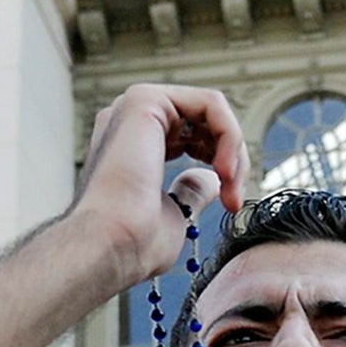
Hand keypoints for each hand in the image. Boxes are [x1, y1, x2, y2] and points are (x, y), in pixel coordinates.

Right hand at [71, 84, 248, 290]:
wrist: (110, 247)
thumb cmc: (135, 243)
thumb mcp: (176, 214)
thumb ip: (191, 190)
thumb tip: (211, 179)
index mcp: (134, 144)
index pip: (193, 138)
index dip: (221, 168)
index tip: (231, 206)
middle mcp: (131, 121)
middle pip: (205, 122)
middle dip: (233, 160)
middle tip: (235, 201)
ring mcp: (135, 107)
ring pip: (211, 110)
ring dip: (234, 151)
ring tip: (232, 190)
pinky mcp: (145, 99)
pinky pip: (210, 104)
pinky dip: (230, 137)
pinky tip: (226, 172)